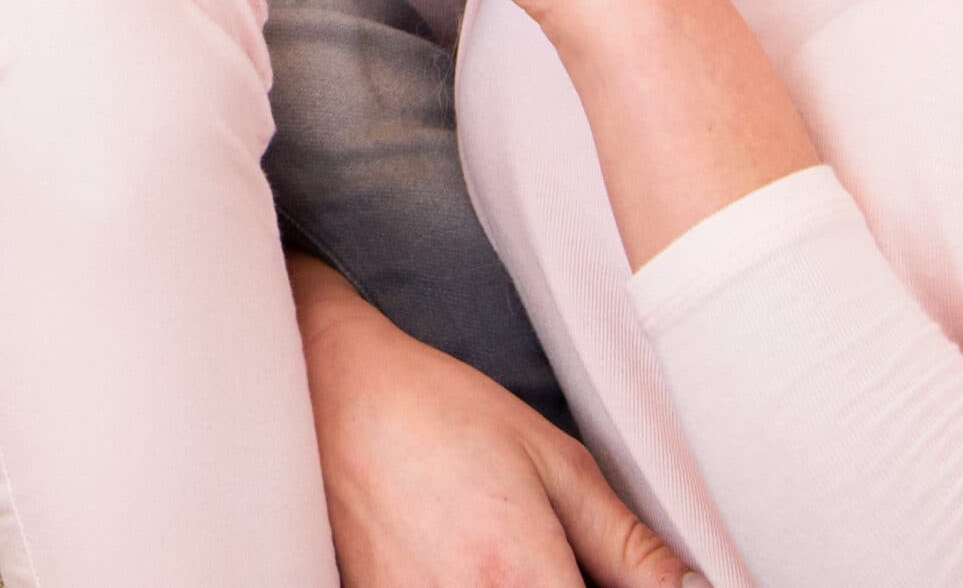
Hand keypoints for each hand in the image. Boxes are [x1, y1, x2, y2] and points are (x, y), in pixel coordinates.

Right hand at [294, 260, 692, 587]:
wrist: (332, 392)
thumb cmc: (443, 412)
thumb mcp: (554, 462)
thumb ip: (630, 545)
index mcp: (520, 579)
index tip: (621, 578)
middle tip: (566, 558)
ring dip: (532, 586)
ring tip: (522, 554)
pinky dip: (482, 587)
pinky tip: (478, 558)